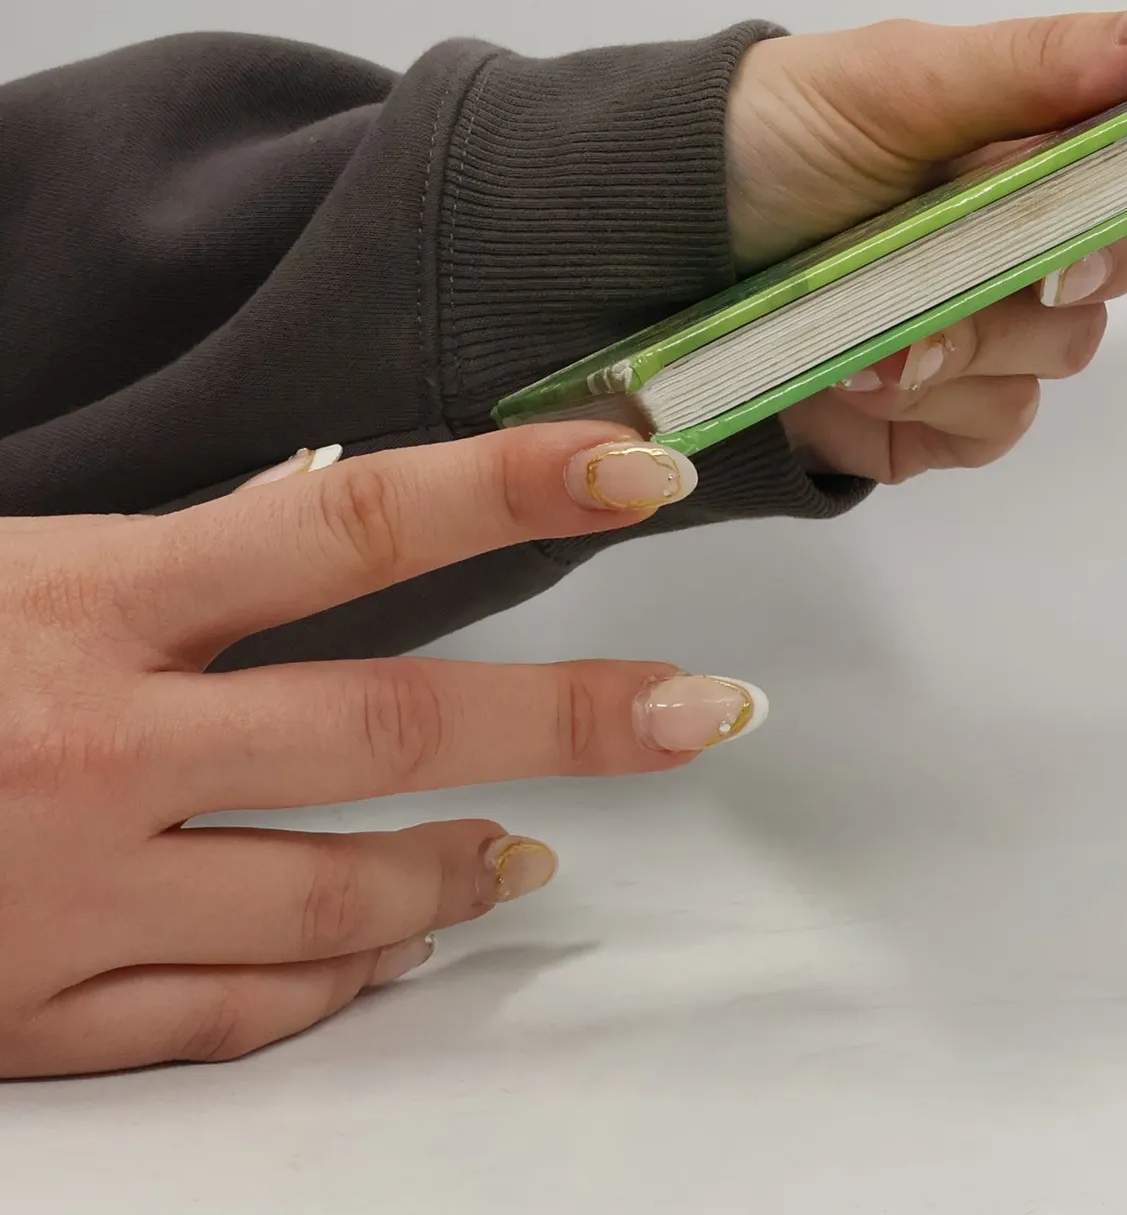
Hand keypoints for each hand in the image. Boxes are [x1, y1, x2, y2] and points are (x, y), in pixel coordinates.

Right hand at [0, 426, 765, 1077]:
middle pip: (387, 727)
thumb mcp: (8, 561)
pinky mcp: (26, 1015)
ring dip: (456, 868)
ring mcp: (63, 896)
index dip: (507, 486)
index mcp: (84, 600)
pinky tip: (394, 944)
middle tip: (704, 713)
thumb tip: (335, 489)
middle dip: (567, 720)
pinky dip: (334, 977)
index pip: (350, 522)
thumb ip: (174, 549)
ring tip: (531, 848)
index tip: (639, 464)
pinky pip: (230, 1012)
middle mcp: (95, 747)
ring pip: (331, 893)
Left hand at [727, 0, 1126, 481]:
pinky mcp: (957, 413)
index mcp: (1047, 123)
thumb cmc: (770, 138)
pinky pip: (998, 425)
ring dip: (973, 338)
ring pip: (1069, 350)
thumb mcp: (892, 80)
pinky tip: (860, 373)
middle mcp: (1051, 221)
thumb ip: (1043, 64)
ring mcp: (1008, 323)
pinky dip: (931, 404)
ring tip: (867, 326)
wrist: (644, 260)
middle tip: (1033, 263)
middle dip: (1101, 255)